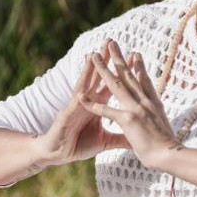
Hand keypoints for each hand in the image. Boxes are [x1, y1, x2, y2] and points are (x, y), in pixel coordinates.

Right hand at [35, 40, 131, 167]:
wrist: (59, 155)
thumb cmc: (79, 145)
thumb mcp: (105, 141)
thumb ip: (121, 137)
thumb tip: (137, 140)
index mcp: (99, 105)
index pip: (114, 84)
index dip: (123, 71)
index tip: (135, 56)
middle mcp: (88, 101)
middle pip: (99, 77)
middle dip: (106, 60)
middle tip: (112, 42)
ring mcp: (76, 106)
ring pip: (84, 84)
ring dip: (89, 70)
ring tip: (93, 54)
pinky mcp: (67, 115)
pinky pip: (73, 103)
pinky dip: (77, 95)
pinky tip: (80, 87)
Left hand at [77, 39, 180, 168]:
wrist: (170, 155)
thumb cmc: (168, 146)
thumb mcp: (163, 127)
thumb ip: (157, 119)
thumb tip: (158, 119)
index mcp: (154, 103)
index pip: (145, 81)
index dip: (139, 67)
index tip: (134, 54)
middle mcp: (145, 101)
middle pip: (130, 76)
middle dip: (120, 58)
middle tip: (112, 43)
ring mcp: (136, 108)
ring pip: (116, 85)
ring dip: (104, 69)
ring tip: (95, 56)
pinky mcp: (128, 119)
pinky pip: (106, 110)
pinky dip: (92, 103)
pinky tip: (81, 97)